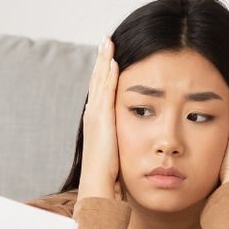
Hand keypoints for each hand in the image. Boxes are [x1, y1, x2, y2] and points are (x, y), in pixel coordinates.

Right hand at [78, 38, 121, 202]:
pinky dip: (108, 74)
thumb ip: (121, 140)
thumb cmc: (109, 177)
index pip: (100, 91)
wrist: (98, 187)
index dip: (103, 73)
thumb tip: (136, 137)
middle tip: (106, 40)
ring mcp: (94, 116)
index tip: (109, 56)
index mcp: (96, 122)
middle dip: (101, 60)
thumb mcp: (116, 152)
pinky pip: (105, 91)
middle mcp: (92, 115)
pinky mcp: (101, 119)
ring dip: (104, 60)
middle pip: (96, 81)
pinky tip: (114, 60)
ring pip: (99, 81)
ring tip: (108, 42)